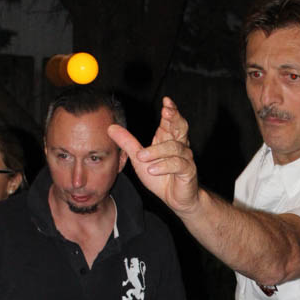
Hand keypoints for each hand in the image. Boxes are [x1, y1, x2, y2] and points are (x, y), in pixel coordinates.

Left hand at [108, 97, 198, 214]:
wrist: (175, 198)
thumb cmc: (160, 176)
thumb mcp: (139, 159)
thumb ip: (127, 142)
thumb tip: (111, 127)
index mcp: (168, 139)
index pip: (171, 121)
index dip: (171, 110)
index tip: (166, 101)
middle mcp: (180, 146)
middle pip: (181, 127)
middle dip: (175, 118)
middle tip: (167, 111)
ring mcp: (186, 158)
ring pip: (174, 148)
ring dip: (157, 151)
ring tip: (141, 156)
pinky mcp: (188, 172)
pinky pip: (178, 165)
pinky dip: (164, 166)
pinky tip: (152, 169)